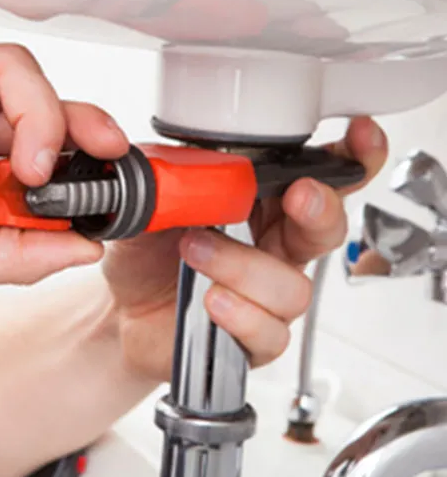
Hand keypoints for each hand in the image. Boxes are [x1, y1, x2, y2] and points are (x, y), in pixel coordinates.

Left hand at [103, 117, 388, 372]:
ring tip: (194, 252)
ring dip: (243, 266)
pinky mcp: (253, 338)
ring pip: (293, 286)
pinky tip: (211, 300)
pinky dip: (241, 314)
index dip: (347, 159)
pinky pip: (271, 332)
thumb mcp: (151, 206)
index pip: (316, 179)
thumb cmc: (145, 255)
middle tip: (300, 197)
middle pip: (327, 230)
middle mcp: (273, 250)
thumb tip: (193, 159)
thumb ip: (175, 179)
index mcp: (259, 208)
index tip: (358, 139)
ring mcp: (266, 297)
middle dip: (321, 210)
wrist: (119, 310)